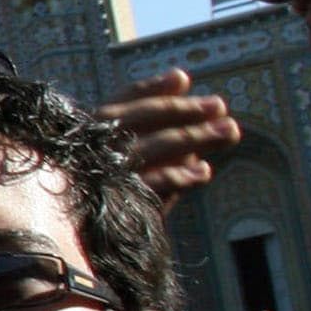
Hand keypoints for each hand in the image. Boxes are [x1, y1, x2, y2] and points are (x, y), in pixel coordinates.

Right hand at [98, 68, 238, 209]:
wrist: (80, 235)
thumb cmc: (105, 186)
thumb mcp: (120, 146)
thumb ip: (150, 116)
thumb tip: (181, 76)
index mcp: (91, 130)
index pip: (126, 100)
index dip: (154, 87)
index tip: (182, 79)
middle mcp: (96, 146)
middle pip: (145, 117)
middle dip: (186, 110)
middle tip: (219, 106)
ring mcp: (108, 172)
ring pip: (159, 144)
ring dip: (198, 136)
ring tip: (230, 131)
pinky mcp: (122, 201)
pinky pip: (158, 182)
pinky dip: (183, 175)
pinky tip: (204, 171)